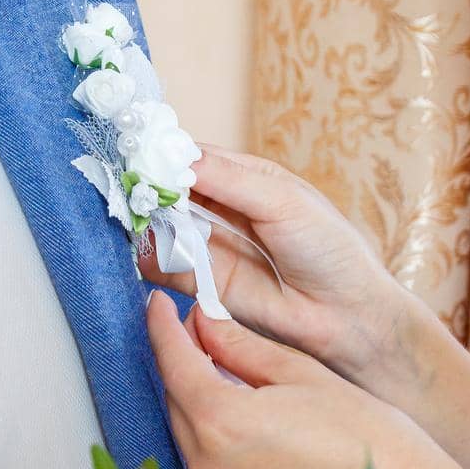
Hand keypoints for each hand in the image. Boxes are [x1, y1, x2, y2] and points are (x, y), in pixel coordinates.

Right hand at [140, 146, 419, 390]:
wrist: (344, 316)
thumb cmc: (328, 249)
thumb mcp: (281, 200)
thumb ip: (228, 179)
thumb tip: (178, 160)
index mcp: (245, 178)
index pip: (193, 158)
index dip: (164, 155)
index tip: (136, 152)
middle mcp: (222, 209)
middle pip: (170, 191)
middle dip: (148, 188)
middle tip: (124, 186)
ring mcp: (210, 247)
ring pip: (163, 227)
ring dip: (145, 222)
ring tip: (128, 216)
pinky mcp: (203, 286)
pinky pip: (165, 268)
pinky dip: (148, 259)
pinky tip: (139, 250)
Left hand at [147, 294, 469, 468]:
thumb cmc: (368, 437)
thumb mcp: (303, 375)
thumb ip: (241, 347)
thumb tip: (201, 321)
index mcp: (222, 423)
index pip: (173, 363)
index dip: (162, 328)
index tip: (158, 305)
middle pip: (174, 404)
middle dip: (182, 366)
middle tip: (197, 334)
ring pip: (186, 440)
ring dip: (197, 407)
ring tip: (224, 378)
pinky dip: (214, 446)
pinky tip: (242, 428)